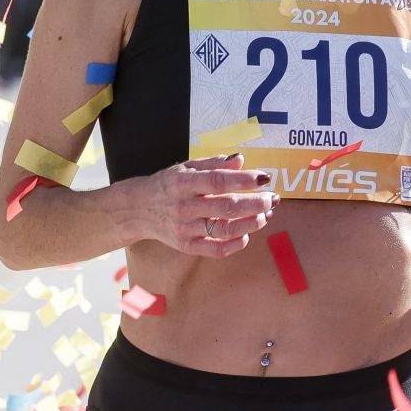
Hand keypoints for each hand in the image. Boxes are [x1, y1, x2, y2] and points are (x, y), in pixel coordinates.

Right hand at [137, 152, 277, 257]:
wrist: (138, 209)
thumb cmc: (168, 185)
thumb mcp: (186, 168)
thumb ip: (214, 164)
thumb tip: (241, 160)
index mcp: (184, 183)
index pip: (218, 181)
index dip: (244, 180)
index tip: (265, 177)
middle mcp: (184, 207)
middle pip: (226, 207)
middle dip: (255, 203)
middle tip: (272, 199)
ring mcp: (185, 229)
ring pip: (224, 230)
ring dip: (250, 223)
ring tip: (265, 215)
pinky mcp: (186, 246)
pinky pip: (215, 249)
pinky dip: (235, 244)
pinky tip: (247, 234)